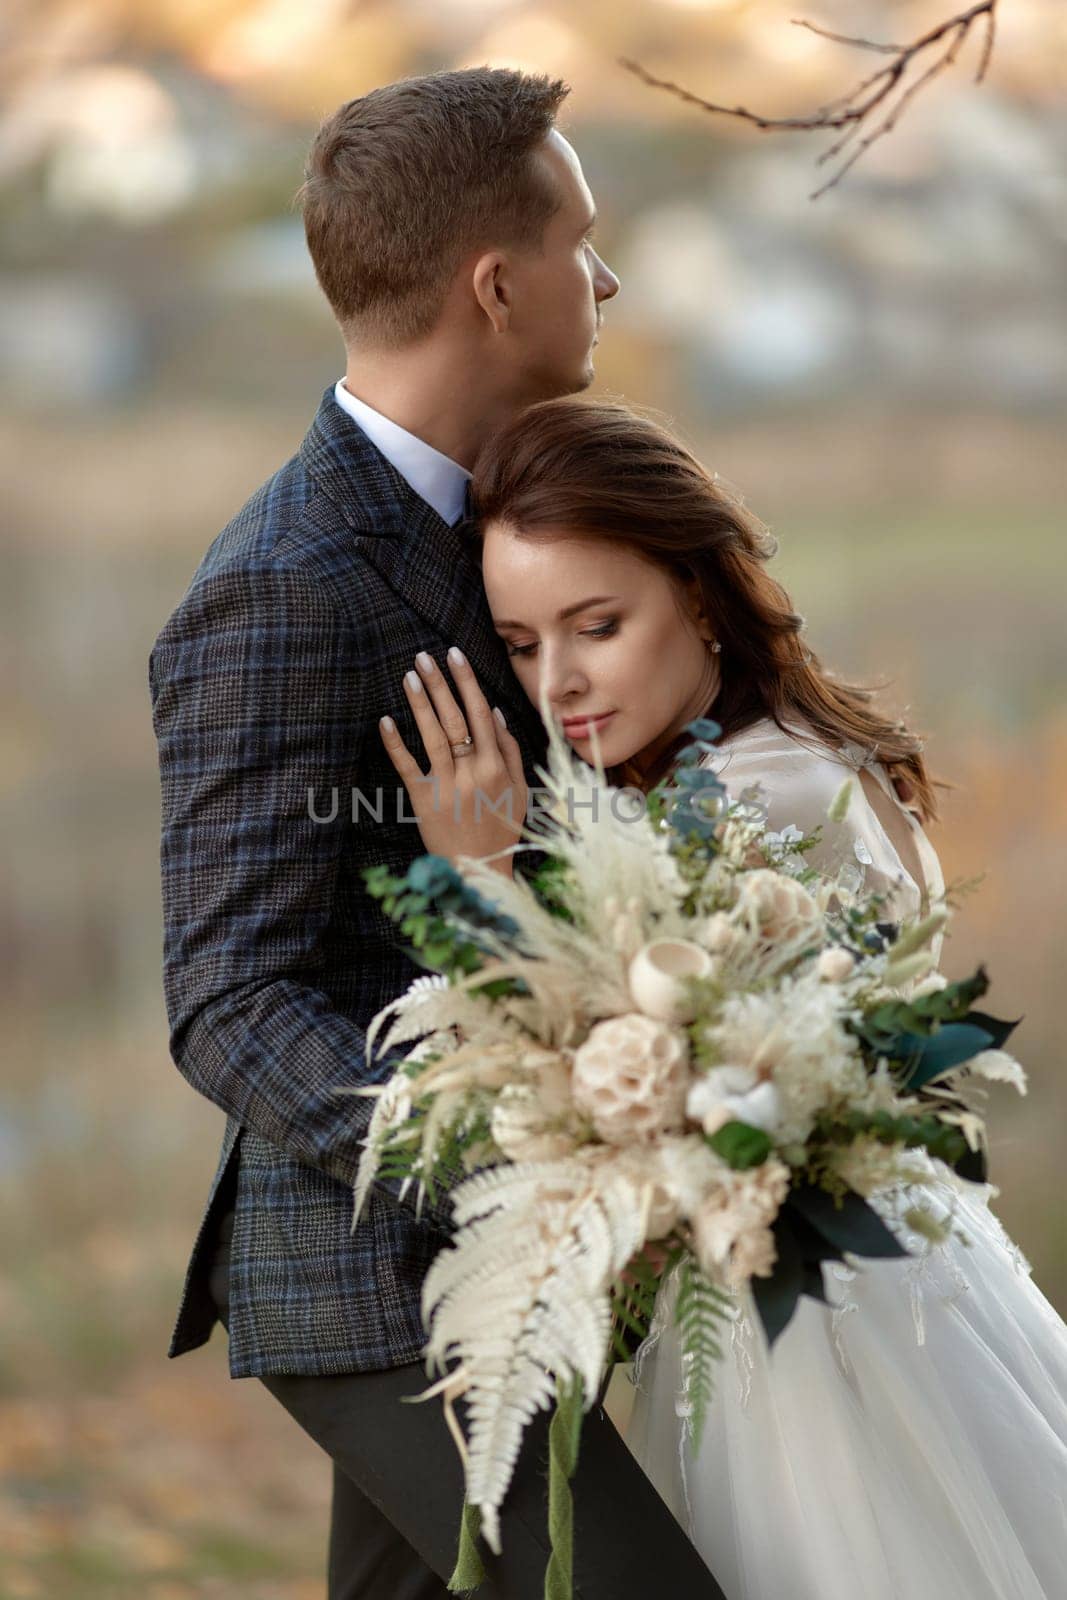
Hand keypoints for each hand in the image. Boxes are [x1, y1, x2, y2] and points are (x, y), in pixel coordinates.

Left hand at [379, 646, 527, 875]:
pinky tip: (385, 720)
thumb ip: (509, 750)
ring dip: (420, 704)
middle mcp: (472, 772)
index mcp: (496, 767)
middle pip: (455, 718)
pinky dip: (395, 744)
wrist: (479, 870)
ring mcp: (446, 786)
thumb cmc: (501, 828)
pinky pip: (407, 767)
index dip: (467, 682)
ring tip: (409, 676)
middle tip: (425, 656)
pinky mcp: (423, 800)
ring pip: (432, 736)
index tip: (456, 656)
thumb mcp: (518, 789)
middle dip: (440, 684)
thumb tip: (493, 711)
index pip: (480, 713)